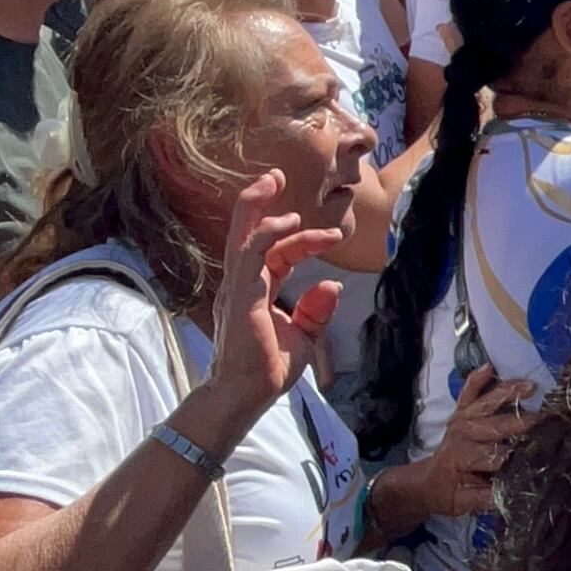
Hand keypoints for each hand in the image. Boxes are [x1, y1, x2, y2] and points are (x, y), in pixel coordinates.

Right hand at [199, 173, 347, 431]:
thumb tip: (332, 286)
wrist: (245, 395)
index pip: (277, 253)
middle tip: (274, 175)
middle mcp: (243, 284)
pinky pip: (249, 256)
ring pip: (242, 237)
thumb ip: (315, 310)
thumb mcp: (303, 335)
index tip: (333, 236)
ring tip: (273, 182)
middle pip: (245, 233)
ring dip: (257, 207)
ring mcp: (238, 288)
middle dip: (257, 202)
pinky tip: (286, 222)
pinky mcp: (241, 296)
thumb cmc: (267, 368)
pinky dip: (266, 235)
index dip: (303, 240)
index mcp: (255, 289)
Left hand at [419, 365, 535, 512]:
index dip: (521, 456)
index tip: (545, 454)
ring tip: (531, 386)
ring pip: (487, 402)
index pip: (498, 456)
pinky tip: (489, 366)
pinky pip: (467, 392)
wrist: (425, 482)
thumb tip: (513, 494)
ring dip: (509, 393)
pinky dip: (477, 379)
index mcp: (464, 457)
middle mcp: (463, 434)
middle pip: (498, 425)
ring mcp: (460, 419)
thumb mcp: (465, 504)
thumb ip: (487, 498)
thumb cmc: (448, 493)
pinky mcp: (459, 412)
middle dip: (525, 422)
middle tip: (551, 419)